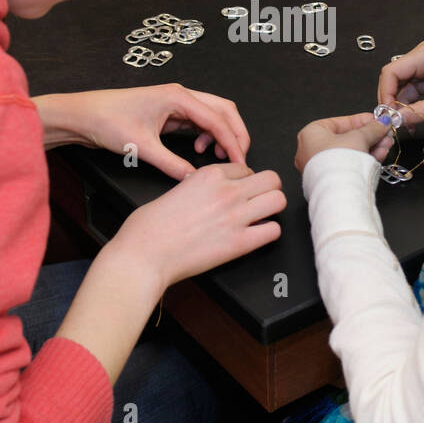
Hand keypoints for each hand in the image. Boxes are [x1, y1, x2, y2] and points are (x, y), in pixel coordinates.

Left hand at [32, 85, 250, 178]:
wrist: (83, 115)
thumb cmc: (107, 121)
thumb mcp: (141, 147)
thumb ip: (171, 164)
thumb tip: (193, 179)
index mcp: (178, 96)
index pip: (218, 119)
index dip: (232, 142)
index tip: (240, 162)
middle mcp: (181, 95)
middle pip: (224, 110)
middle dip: (235, 133)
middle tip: (238, 158)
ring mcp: (176, 102)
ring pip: (213, 114)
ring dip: (220, 134)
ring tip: (215, 156)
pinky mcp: (169, 111)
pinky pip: (198, 121)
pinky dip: (206, 134)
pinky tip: (197, 149)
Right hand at [111, 162, 284, 293]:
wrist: (144, 254)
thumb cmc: (149, 227)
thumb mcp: (175, 190)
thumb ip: (198, 186)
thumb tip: (208, 191)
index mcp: (209, 175)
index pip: (245, 168)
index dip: (242, 180)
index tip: (236, 191)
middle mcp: (227, 191)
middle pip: (271, 179)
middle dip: (266, 188)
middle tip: (257, 200)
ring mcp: (236, 217)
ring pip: (279, 200)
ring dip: (272, 208)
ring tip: (260, 217)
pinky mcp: (239, 243)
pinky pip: (273, 231)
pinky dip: (268, 233)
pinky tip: (255, 236)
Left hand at [295, 112, 395, 173]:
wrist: (338, 191)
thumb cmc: (338, 162)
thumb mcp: (359, 137)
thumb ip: (372, 128)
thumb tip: (382, 123)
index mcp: (311, 134)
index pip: (341, 122)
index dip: (363, 121)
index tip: (377, 120)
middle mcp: (311, 150)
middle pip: (348, 138)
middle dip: (371, 136)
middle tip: (384, 133)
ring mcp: (321, 167)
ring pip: (350, 152)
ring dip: (372, 147)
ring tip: (386, 144)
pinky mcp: (331, 180)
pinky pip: (349, 165)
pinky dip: (365, 159)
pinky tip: (380, 155)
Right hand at [376, 40, 423, 123]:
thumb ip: (421, 111)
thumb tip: (397, 121)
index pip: (391, 71)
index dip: (385, 93)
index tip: (388, 114)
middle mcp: (422, 56)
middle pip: (394, 78)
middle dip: (392, 101)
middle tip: (394, 122)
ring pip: (403, 87)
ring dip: (402, 106)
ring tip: (406, 126)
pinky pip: (413, 90)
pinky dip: (412, 105)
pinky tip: (413, 120)